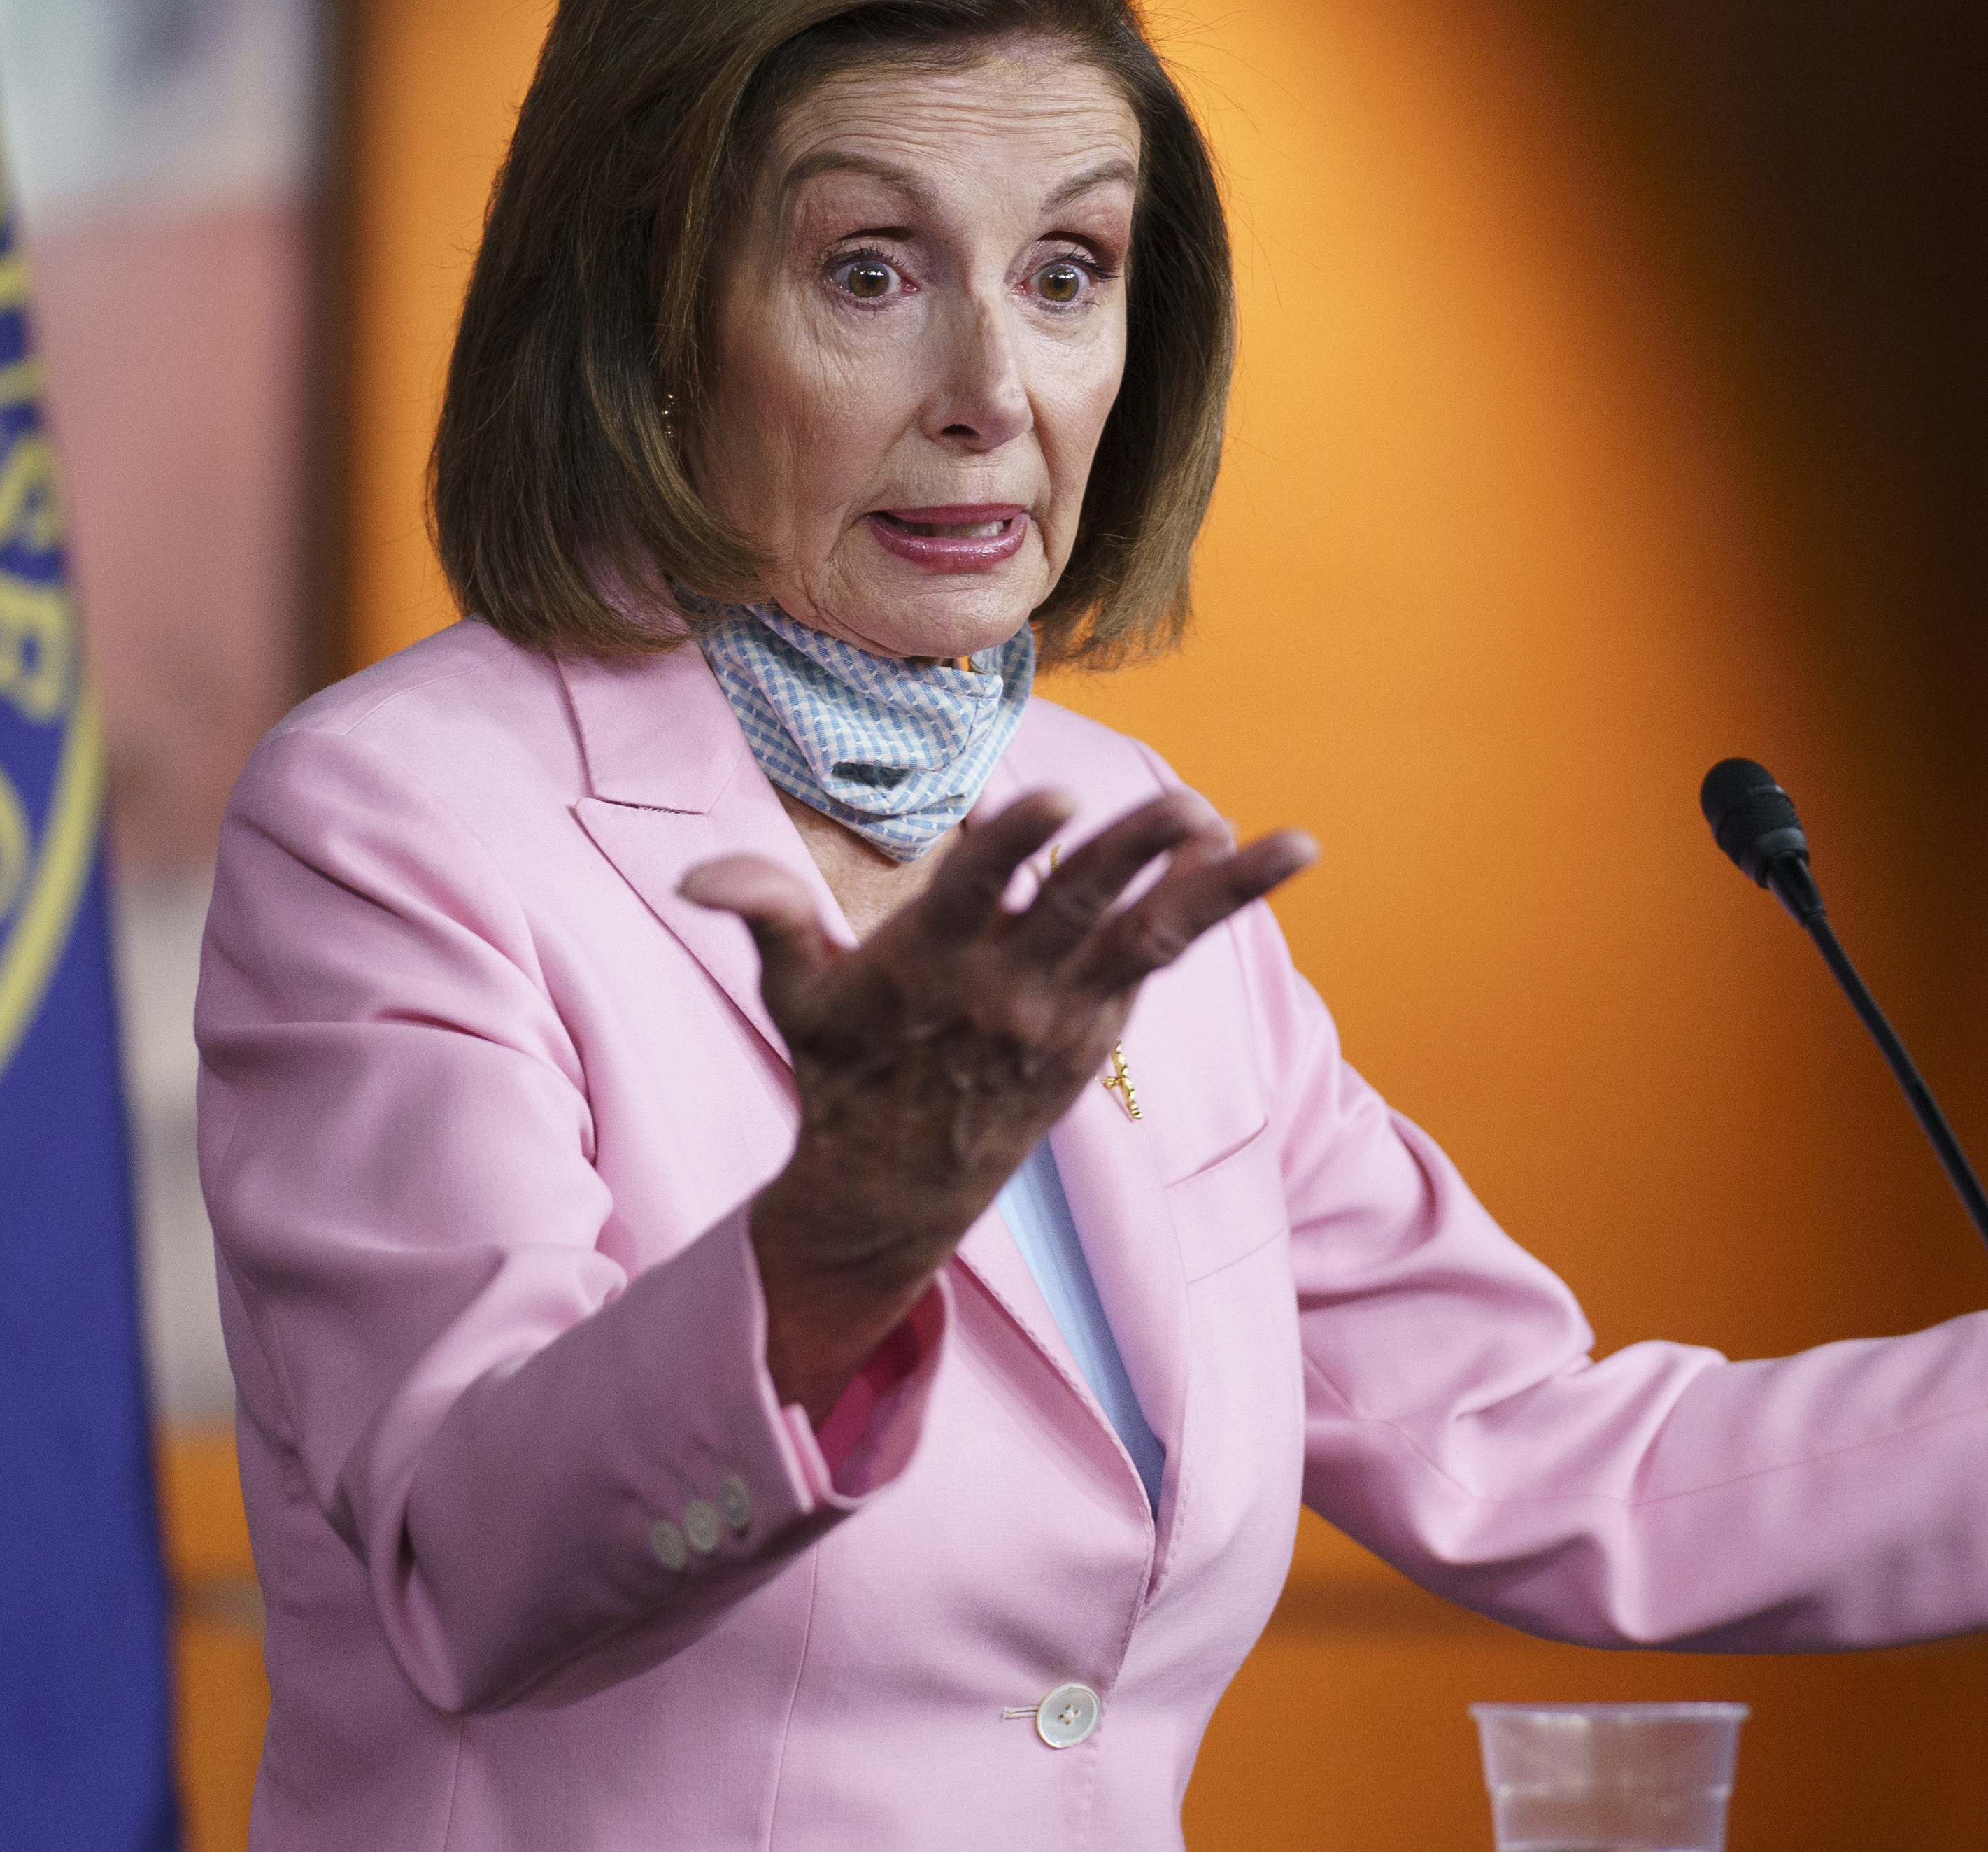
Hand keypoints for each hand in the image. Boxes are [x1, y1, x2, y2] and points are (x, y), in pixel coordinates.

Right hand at [683, 789, 1315, 1419]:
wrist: (895, 1190)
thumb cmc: (841, 1069)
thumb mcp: (791, 996)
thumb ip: (764, 915)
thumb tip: (698, 874)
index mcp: (929, 964)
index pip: (977, 893)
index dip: (1015, 844)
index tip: (1052, 796)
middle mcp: (1007, 988)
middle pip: (1081, 908)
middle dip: (1135, 854)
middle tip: (1192, 806)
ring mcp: (1064, 1011)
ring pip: (1151, 935)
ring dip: (1219, 887)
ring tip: (1289, 844)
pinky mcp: (1099, 1028)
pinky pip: (1164, 955)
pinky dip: (1210, 908)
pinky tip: (1255, 856)